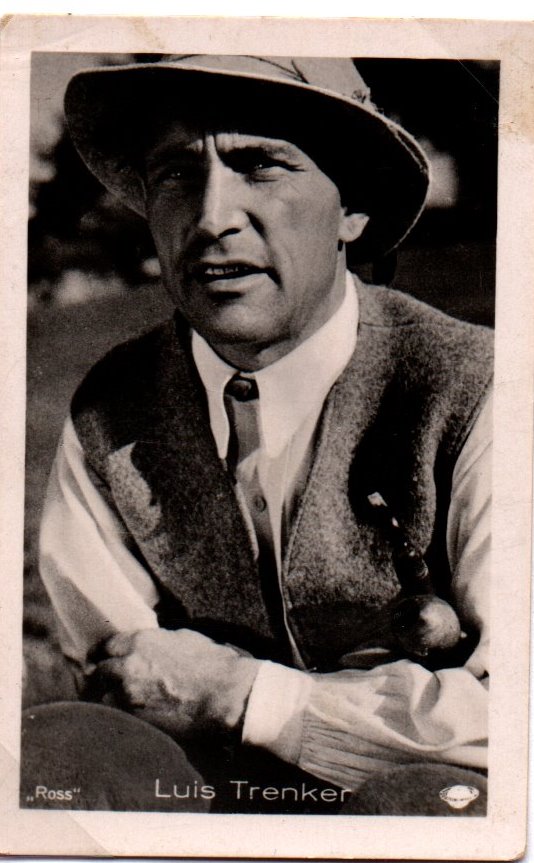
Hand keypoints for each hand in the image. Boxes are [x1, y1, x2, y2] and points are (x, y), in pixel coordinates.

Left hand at [90, 628, 260, 737]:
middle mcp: (128, 665)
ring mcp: (129, 693)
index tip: (110, 659)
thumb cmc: (212, 663)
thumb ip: (160, 641)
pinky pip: (117, 716)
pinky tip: (132, 715)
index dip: (109, 653)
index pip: (108, 645)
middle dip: (104, 676)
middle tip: (109, 682)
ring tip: (120, 702)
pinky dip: (121, 715)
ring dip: (110, 698)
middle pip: (100, 671)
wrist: (224, 695)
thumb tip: (153, 644)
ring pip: (103, 696)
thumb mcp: (184, 638)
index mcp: (140, 641)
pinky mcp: (136, 717)